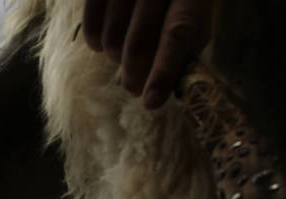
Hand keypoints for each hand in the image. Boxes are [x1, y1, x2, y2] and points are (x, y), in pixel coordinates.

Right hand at [80, 0, 213, 108]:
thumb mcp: (194, 20)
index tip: (151, 102)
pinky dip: (96, 43)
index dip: (164, 71)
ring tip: (125, 52)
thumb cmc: (178, 2)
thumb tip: (164, 90)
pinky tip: (105, 41)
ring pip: (112, 40)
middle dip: (134, 76)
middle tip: (134, 89)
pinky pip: (91, 27)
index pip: (178, 33)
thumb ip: (185, 51)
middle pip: (138, 43)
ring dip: (117, 58)